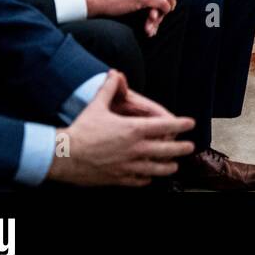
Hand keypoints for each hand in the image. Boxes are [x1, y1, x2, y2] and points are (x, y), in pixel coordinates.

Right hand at [47, 72, 194, 187]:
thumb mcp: (97, 105)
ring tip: (175, 166)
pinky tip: (149, 178)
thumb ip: (109, 89)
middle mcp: (135, 148)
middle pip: (167, 150)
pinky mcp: (118, 179)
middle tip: (190, 147)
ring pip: (156, 169)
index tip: (190, 123)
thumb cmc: (81, 130)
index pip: (165, 126)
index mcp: (133, 129)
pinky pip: (138, 181)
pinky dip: (146, 179)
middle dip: (181, 148)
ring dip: (168, 167)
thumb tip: (114, 73)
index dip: (180, 124)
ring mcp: (128, 165)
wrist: (63, 156)